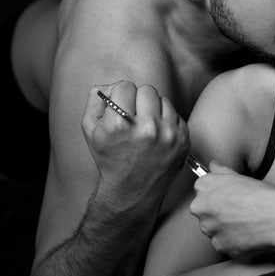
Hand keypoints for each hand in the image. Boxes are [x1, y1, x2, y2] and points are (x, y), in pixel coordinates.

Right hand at [81, 81, 188, 201]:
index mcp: (121, 124)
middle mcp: (147, 128)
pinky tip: (156, 136)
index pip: (125, 86)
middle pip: (146, 90)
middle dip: (138, 101)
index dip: (120, 96)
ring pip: (163, 100)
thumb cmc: (110, 157)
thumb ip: (96, 99)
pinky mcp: (183, 140)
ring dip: (153, 110)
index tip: (120, 109)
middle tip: (133, 117)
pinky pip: (175, 114)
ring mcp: (168, 135)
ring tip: (145, 128)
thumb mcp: (91, 130)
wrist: (132, 190)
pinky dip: (166, 121)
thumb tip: (110, 85)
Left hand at [189, 162, 274, 257]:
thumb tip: (213, 166)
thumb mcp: (241, 176)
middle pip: (205, 210)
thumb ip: (221, 171)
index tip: (228, 197)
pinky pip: (222, 243)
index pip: (202, 189)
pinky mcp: (219, 246)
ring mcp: (209, 228)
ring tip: (244, 223)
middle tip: (238, 211)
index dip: (217, 193)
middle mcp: (201, 207)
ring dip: (223, 227)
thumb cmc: (264, 195)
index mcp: (205, 186)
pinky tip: (246, 234)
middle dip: (217, 212)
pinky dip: (231, 241)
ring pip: (212, 228)